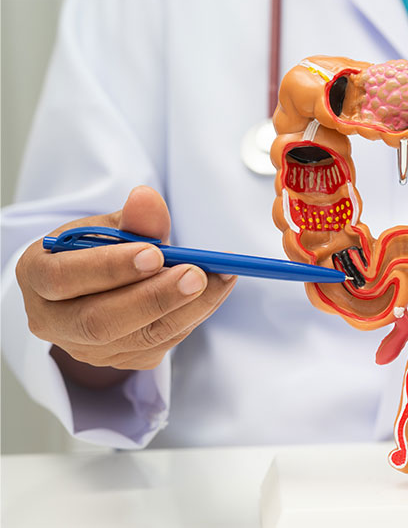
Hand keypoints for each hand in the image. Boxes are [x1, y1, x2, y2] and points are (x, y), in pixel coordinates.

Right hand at [16, 186, 236, 378]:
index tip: (154, 254)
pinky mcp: (124, 360)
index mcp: (37, 277)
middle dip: (155, 297)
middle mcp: (54, 321)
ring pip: (141, 338)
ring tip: (219, 278)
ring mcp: (88, 349)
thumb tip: (148, 199)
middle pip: (101, 321)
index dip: (110, 268)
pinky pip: (162, 344)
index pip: (64, 279)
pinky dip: (194, 315)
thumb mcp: (108, 226)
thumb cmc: (98, 250)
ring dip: (188, 308)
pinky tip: (214, 292)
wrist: (99, 283)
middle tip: (196, 274)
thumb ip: (131, 218)